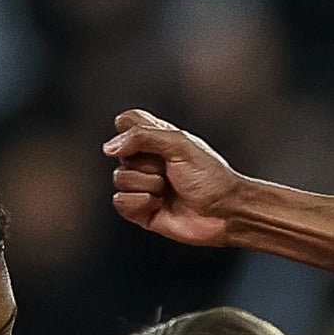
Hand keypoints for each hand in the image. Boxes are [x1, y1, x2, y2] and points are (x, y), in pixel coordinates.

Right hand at [104, 110, 243, 247]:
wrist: (225, 213)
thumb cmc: (210, 177)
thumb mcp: (179, 145)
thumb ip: (142, 137)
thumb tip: (108, 148)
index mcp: (157, 139)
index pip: (126, 122)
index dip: (131, 130)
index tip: (153, 140)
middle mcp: (146, 161)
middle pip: (120, 153)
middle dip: (147, 164)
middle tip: (171, 172)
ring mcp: (143, 186)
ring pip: (120, 178)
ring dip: (147, 184)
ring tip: (168, 190)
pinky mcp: (141, 211)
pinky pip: (120, 202)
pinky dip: (139, 203)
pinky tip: (159, 205)